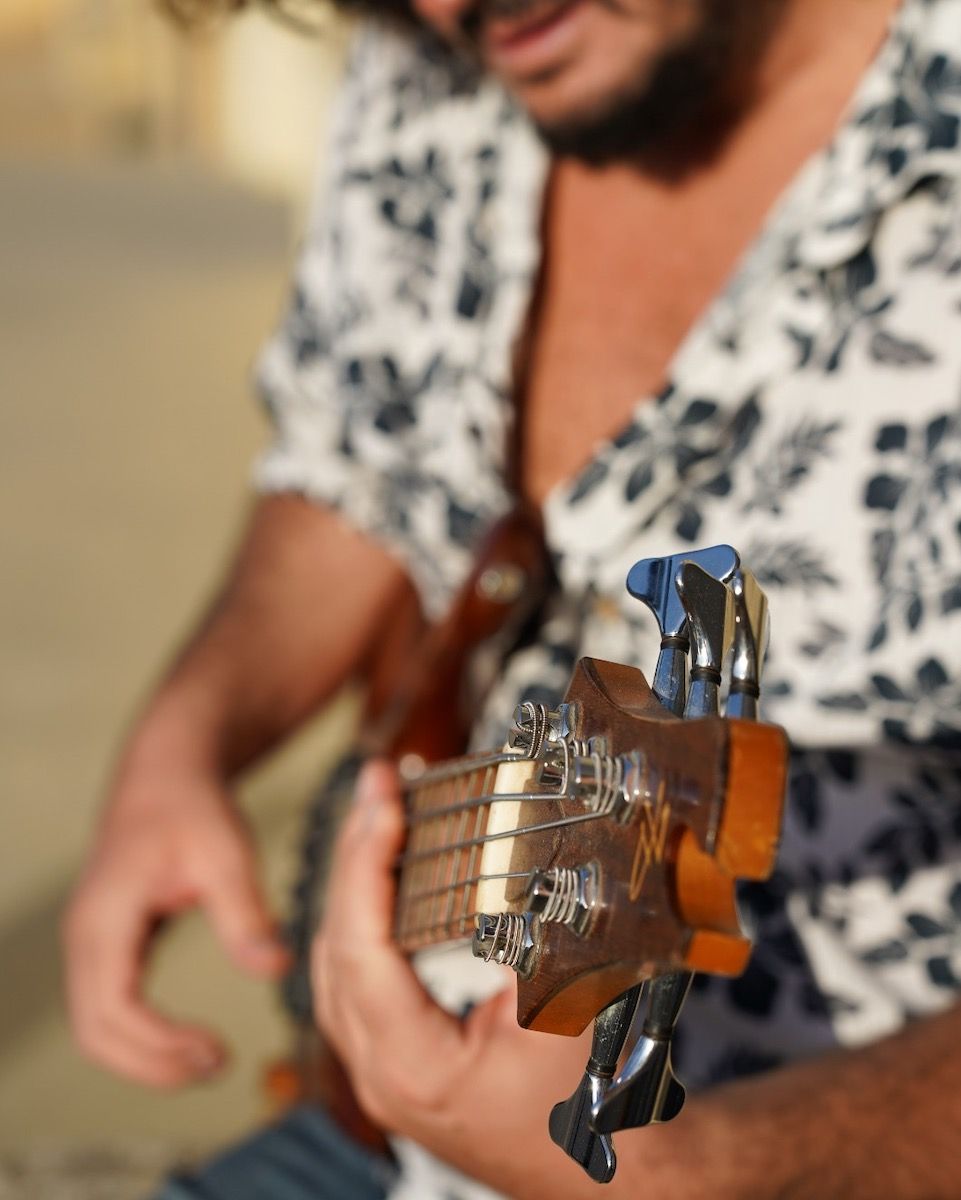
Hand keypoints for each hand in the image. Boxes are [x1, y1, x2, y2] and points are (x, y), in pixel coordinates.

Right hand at [63, 747, 287, 1087]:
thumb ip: (246, 913)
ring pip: (95, 1025)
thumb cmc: (194, 806)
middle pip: (94, 1033)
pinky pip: (107, 1006)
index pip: (112, 1011)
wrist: (168, 769)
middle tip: (218, 1068)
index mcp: (105, 919)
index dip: (159, 1047)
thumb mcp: (227, 853)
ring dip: (144, 1056)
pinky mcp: (106, 942)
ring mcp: (89, 940)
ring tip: (209, 1060)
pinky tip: (187, 1038)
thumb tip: (276, 969)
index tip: (217, 1054)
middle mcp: (84, 936)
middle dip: (151, 1065)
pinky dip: (140, 1034)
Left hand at [313, 761, 632, 1198]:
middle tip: (376, 790)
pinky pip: (361, 983)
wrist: (618, 1176)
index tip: (382, 803)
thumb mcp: (569, 1010)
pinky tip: (385, 882)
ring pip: (341, 965)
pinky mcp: (403, 1065)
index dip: (366, 865)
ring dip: (357, 887)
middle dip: (355, 859)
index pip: (360, 947)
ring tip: (378, 819)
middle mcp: (383, 1074)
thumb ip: (536, 933)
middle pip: (337, 948)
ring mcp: (387, 1074)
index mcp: (412, 1067)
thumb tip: (518, 852)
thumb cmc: (594, 1108)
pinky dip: (368, 922)